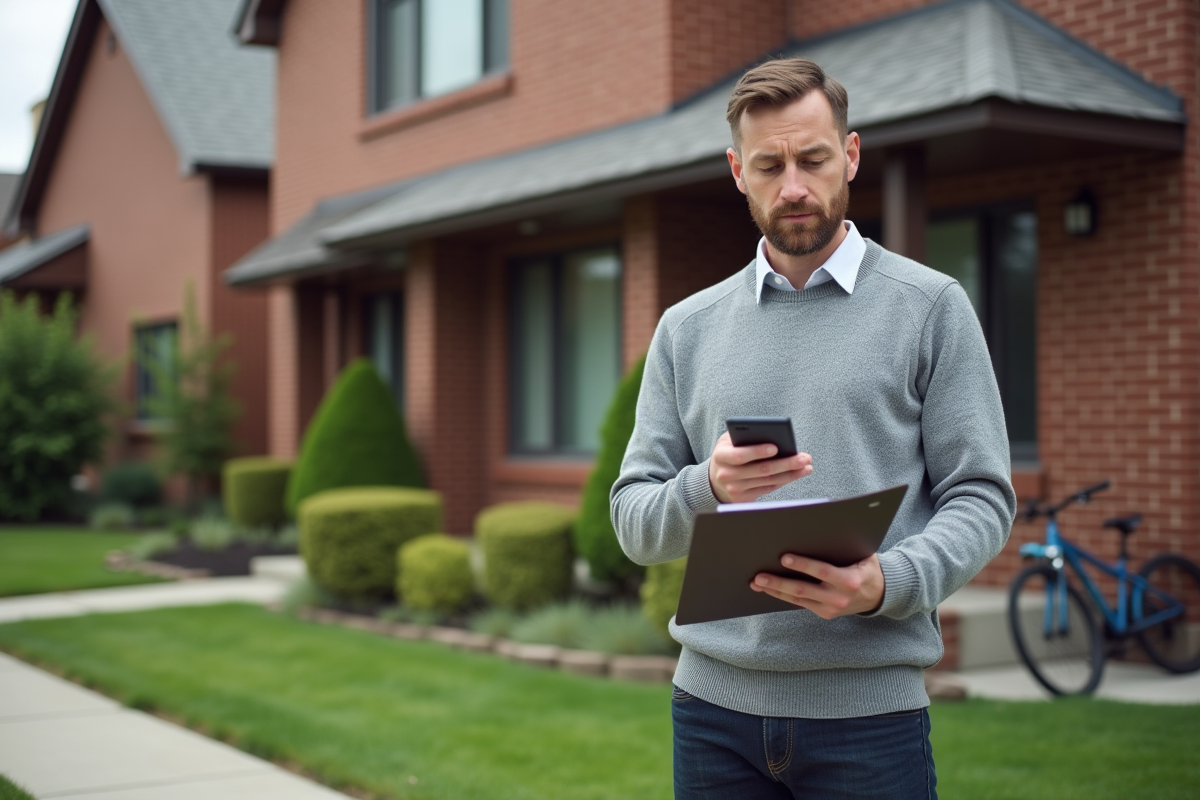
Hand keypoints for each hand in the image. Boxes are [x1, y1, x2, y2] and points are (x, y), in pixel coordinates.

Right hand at [708, 432, 812, 503]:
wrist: (716, 477)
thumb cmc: (728, 452)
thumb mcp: (729, 441)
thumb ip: (744, 436)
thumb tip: (772, 437)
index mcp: (720, 456)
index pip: (739, 455)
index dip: (757, 452)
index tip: (776, 447)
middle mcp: (726, 475)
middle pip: (760, 470)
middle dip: (785, 463)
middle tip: (804, 458)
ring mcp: (735, 489)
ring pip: (768, 481)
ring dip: (790, 473)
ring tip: (806, 466)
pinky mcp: (743, 499)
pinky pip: (768, 488)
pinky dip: (784, 480)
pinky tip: (797, 473)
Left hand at [750, 553, 884, 618]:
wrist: (879, 593)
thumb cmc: (865, 565)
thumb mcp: (861, 552)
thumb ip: (842, 544)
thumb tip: (817, 527)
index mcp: (850, 580)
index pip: (822, 572)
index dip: (803, 565)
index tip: (784, 558)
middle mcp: (839, 598)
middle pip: (803, 589)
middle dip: (779, 583)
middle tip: (759, 576)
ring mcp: (831, 608)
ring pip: (797, 599)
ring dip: (775, 591)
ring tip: (756, 583)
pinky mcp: (824, 614)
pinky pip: (800, 604)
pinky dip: (782, 596)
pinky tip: (768, 589)